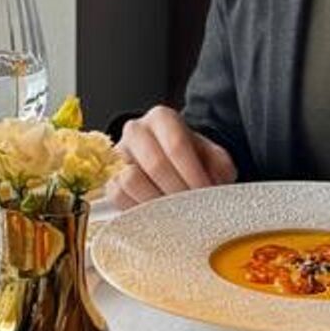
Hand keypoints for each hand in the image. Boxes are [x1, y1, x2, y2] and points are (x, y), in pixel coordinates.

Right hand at [104, 105, 237, 208]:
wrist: (176, 166)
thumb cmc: (195, 160)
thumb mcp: (215, 158)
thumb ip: (218, 168)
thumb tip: (213, 187)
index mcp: (163, 118)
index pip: (176, 144)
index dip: (193, 173)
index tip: (206, 193)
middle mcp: (136, 130)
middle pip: (154, 164)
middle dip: (178, 191)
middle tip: (193, 208)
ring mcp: (120, 155)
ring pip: (131, 180)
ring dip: (157, 202)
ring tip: (176, 211)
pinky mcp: (110, 179)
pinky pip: (118, 196)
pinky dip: (138, 207)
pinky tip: (156, 212)